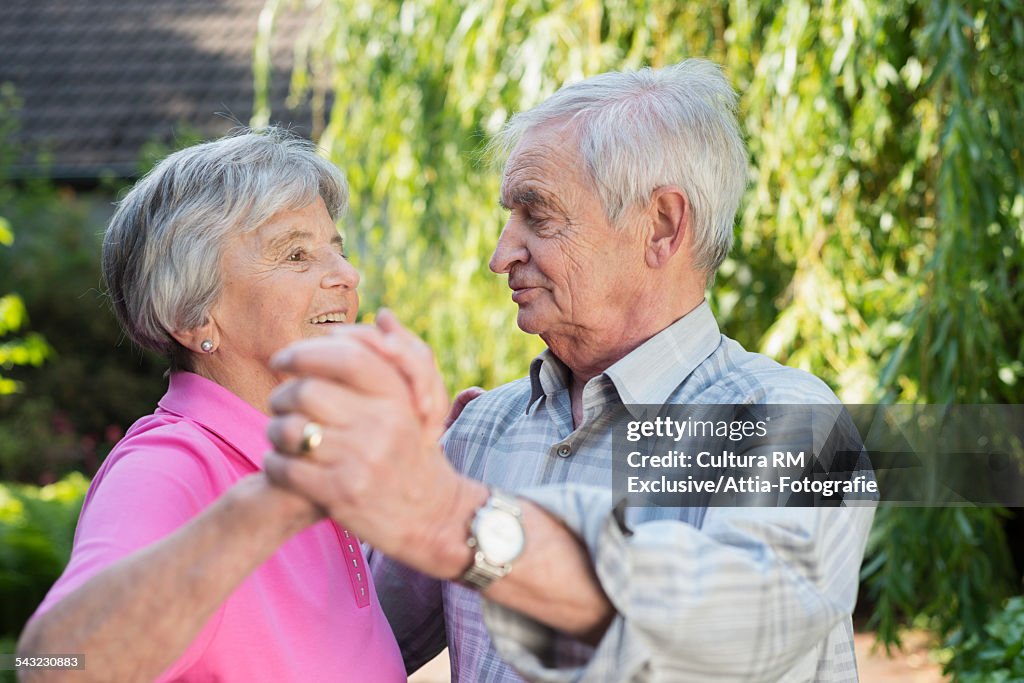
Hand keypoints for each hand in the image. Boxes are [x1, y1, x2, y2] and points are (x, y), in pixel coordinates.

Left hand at [263, 316, 483, 576]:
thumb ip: (399, 358)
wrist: (435, 518)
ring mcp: (360, 460)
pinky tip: (282, 464)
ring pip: (289, 429)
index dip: (305, 351)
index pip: (344, 357)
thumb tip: (383, 316)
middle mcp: (381, 425)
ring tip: (280, 436)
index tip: (283, 358)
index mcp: (398, 398)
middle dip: (282, 395)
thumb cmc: (415, 454)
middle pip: (307, 390)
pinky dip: (274, 463)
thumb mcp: (417, 405)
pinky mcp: (340, 494)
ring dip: (273, 431)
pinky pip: (284, 467)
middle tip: (279, 403)